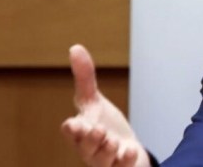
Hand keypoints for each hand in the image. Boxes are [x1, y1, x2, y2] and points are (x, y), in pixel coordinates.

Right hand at [61, 44, 150, 166]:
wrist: (124, 151)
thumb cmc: (104, 125)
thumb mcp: (94, 101)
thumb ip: (84, 77)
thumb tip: (75, 47)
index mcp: (81, 132)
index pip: (72, 132)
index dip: (72, 129)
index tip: (73, 124)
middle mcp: (89, 149)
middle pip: (86, 148)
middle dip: (91, 140)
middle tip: (99, 131)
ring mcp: (104, 161)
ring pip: (102, 160)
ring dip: (107, 150)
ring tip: (113, 141)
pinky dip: (126, 159)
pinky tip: (130, 151)